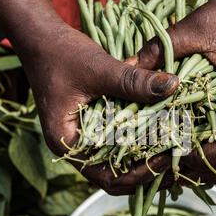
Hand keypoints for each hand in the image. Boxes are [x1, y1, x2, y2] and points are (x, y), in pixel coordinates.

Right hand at [0, 0, 178, 194]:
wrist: (41, 38)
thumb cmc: (61, 54)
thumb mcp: (98, 68)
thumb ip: (133, 81)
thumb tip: (173, 86)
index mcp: (68, 143)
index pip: (107, 177)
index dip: (139, 174)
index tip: (166, 158)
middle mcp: (74, 147)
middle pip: (114, 177)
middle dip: (145, 172)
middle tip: (174, 160)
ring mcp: (83, 138)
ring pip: (117, 162)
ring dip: (142, 159)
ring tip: (171, 151)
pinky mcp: (91, 125)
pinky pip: (116, 143)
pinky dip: (137, 141)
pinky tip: (158, 133)